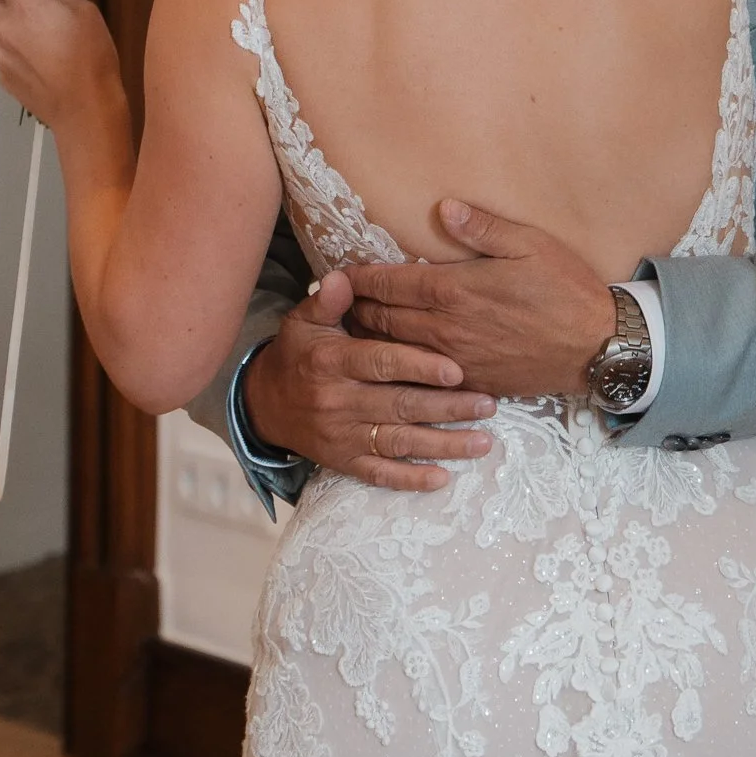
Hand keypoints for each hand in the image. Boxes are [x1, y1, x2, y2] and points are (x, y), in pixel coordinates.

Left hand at [0, 0, 123, 129]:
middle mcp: (4, 24)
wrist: (85, 108)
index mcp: (24, 3)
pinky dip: (12, 45)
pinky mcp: (2, 73)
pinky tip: (38, 56)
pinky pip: (1, 49)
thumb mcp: (85, 12)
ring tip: (36, 31)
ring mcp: (0, 51)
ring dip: (6, 18)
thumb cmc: (91, 56)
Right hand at [245, 271, 497, 490]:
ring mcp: (341, 436)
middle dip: (447, 407)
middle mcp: (337, 401)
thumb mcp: (304, 321)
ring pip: (398, 442)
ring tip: (484, 441)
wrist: (267, 404)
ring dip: (443, 444)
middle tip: (488, 403)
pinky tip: (443, 478)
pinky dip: (410, 479)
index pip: (381, 363)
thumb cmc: (300, 354)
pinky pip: (379, 474)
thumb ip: (329, 301)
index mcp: (331, 362)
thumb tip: (345, 277)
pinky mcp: (343, 462)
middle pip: (400, 406)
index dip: (419, 367)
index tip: (457, 369)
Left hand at [347, 200, 615, 398]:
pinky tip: (392, 361)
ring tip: (354, 328)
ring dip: (371, 338)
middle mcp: (445, 328)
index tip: (338, 274)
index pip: (388, 282)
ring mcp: (455, 360)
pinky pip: (421, 377)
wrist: (597, 347)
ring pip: (394, 350)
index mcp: (454, 289)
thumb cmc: (566, 289)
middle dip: (355, 308)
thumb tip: (444, 208)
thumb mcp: (529, 244)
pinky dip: (400, 367)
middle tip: (337, 301)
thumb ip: (482, 228)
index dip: (358, 278)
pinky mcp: (469, 383)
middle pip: (381, 318)